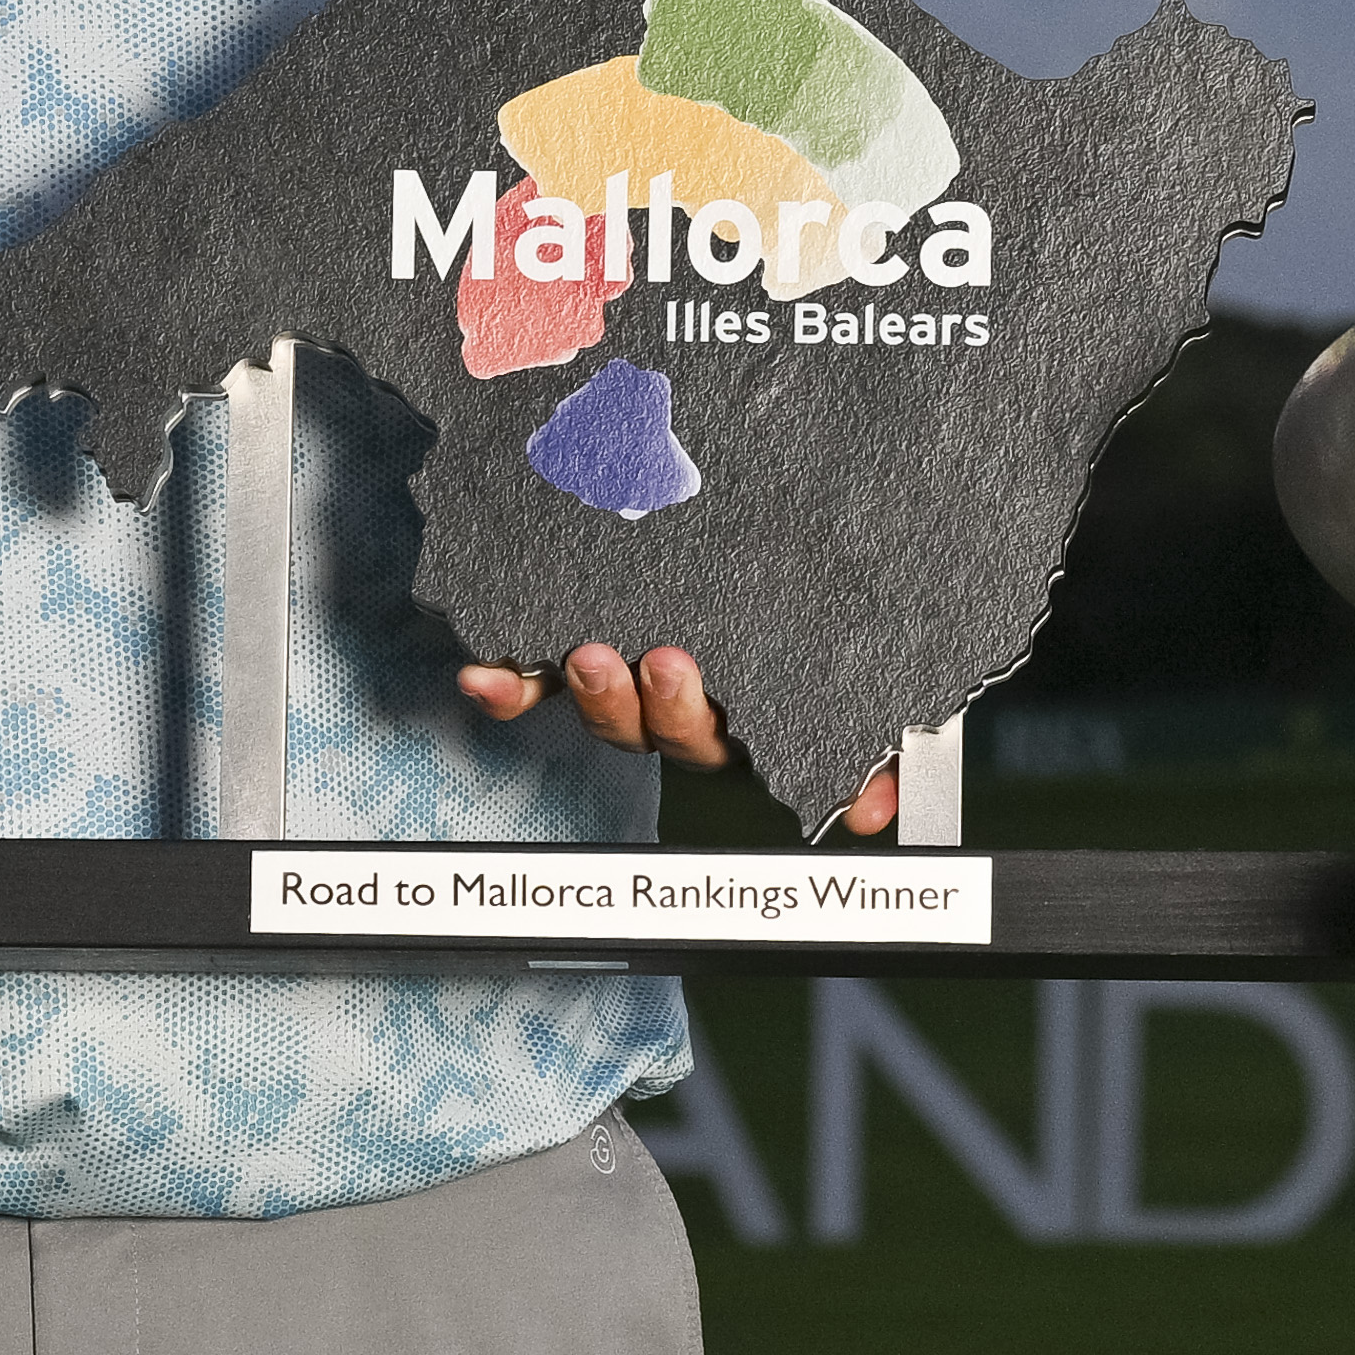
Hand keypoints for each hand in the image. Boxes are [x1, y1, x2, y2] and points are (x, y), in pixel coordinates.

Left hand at [453, 643, 903, 835]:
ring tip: (584, 655)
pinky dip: (508, 687)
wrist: (771, 544)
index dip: (692, 718)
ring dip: (587, 690)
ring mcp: (625, 685)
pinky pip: (537, 683)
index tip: (679, 671)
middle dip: (650, 700)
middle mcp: (675, 708)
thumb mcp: (858, 678)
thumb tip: (873, 811)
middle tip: (654, 658)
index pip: (713, 740)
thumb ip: (872, 747)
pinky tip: (481, 678)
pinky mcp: (578, 660)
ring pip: (601, 705)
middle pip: (655, 727)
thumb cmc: (810, 622)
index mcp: (735, 719)